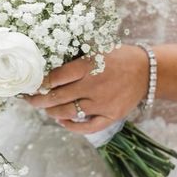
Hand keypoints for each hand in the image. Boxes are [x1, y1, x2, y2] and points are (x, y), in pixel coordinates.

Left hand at [26, 46, 149, 134]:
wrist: (147, 70)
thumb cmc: (118, 57)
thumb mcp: (97, 49)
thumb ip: (76, 58)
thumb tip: (48, 66)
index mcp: (89, 65)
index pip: (56, 78)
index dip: (41, 83)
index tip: (32, 85)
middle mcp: (94, 85)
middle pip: (58, 97)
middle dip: (39, 100)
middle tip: (29, 100)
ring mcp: (102, 103)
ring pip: (69, 112)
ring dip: (52, 112)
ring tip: (46, 109)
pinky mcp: (111, 115)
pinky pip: (88, 127)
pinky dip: (72, 126)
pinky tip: (63, 121)